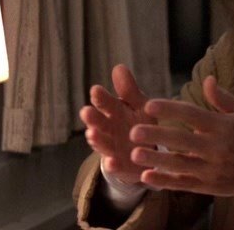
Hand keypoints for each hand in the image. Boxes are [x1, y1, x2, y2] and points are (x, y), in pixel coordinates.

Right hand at [80, 64, 156, 184]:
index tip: (96, 90)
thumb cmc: (140, 123)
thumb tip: (119, 66)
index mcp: (114, 112)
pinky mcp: (121, 167)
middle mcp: (109, 130)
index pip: (105, 103)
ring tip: (92, 134)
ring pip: (103, 144)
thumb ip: (129, 90)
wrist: (148, 153)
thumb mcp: (139, 104)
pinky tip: (111, 162)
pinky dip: (113, 165)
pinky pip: (116, 167)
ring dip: (98, 140)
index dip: (100, 97)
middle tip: (86, 112)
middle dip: (92, 118)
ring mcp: (113, 149)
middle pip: (98, 123)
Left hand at [129, 76, 233, 201]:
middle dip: (157, 135)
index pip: (193, 115)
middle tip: (134, 131)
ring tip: (134, 153)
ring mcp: (212, 169)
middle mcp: (217, 147)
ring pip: (180, 164)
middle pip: (183, 140)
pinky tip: (147, 176)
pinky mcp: (209, 186)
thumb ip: (222, 97)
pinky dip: (165, 181)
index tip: (150, 104)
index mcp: (223, 126)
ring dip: (157, 159)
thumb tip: (207, 79)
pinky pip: (184, 183)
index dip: (171, 109)